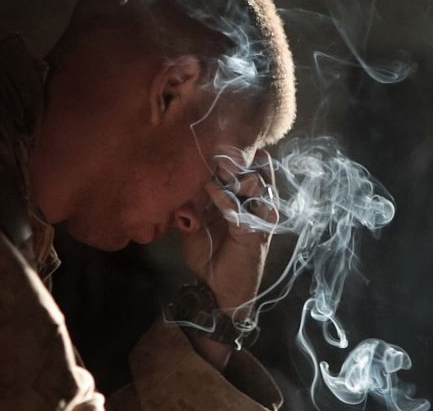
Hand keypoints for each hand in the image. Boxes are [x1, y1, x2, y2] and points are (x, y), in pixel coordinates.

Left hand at [179, 154, 277, 318]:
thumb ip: (186, 207)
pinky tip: (213, 188)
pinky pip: (242, 211)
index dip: (229, 155)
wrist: (217, 291)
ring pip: (256, 186)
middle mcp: (254, 206)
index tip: (211, 141)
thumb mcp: (192, 227)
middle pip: (254, 172)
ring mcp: (258, 219)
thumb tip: (173, 187)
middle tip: (219, 147)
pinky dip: (226, 199)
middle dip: (238, 158)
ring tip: (219, 164)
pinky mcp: (256, 234)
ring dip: (237, 174)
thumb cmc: (209, 256)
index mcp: (241, 200)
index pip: (242, 170)